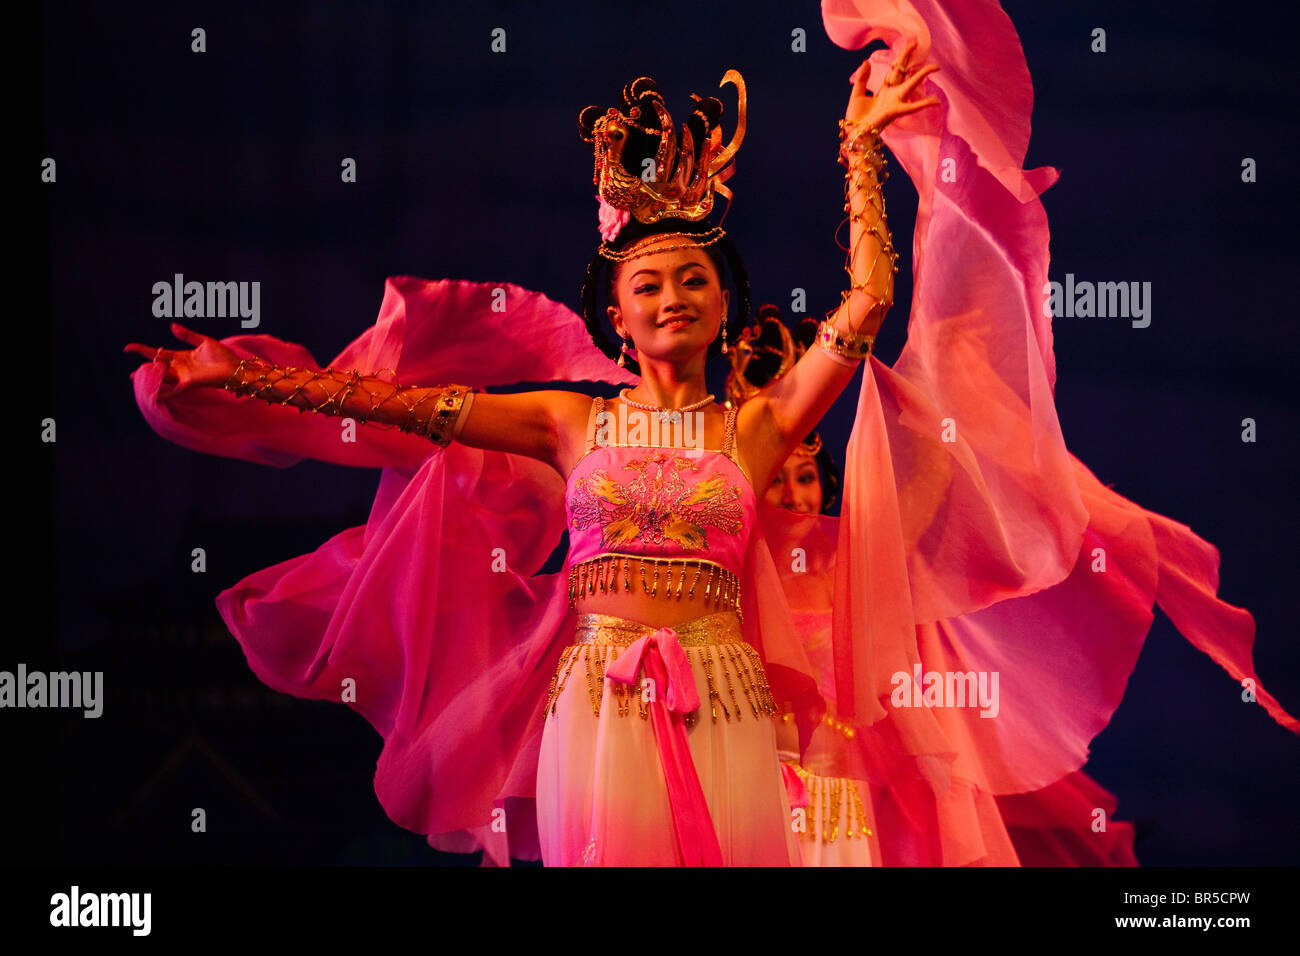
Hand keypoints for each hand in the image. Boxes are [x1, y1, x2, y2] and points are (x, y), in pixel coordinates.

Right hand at [124, 322, 242, 391]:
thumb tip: (172, 326)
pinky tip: (153, 394)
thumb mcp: (204, 341)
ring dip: (149, 379)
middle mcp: (180, 367)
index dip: (143, 350)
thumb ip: (188, 335)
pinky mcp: (189, 383)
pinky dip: (163, 392)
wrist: (235, 368)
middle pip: (156, 367)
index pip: (158, 353)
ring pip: (161, 377)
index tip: (127, 348)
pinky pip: (173, 389)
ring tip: (134, 380)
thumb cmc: (224, 356)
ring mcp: (183, 376)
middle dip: (143, 370)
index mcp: (182, 356)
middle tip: (129, 376)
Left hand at [845, 38, 939, 132]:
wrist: (853, 133)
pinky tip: (936, 101)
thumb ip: (862, 78)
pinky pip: (912, 107)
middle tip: (916, 41)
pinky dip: (924, 104)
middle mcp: (892, 94)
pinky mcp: (895, 111)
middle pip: (902, 71)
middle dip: (908, 56)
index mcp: (883, 90)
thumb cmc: (855, 117)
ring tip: (936, 67)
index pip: (895, 69)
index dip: (901, 56)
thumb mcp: (856, 93)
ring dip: (922, 75)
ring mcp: (895, 102)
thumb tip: (867, 61)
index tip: (911, 43)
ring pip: (911, 85)